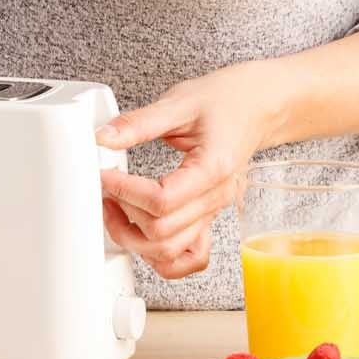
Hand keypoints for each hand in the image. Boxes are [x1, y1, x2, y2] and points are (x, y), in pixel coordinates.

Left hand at [95, 62, 284, 279]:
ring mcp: (213, 212)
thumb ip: (139, 123)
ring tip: (116, 208)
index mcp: (211, 169)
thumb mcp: (178, 102)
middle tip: (106, 186)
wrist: (255, 106)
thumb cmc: (224, 101)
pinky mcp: (207, 215)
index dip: (125, 190)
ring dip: (136, 238)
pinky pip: (189, 256)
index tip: (105, 174)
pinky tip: (141, 231)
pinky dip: (162, 255)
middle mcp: (216, 198)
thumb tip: (103, 137)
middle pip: (163, 232)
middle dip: (124, 212)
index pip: (162, 200)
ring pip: (171, 252)